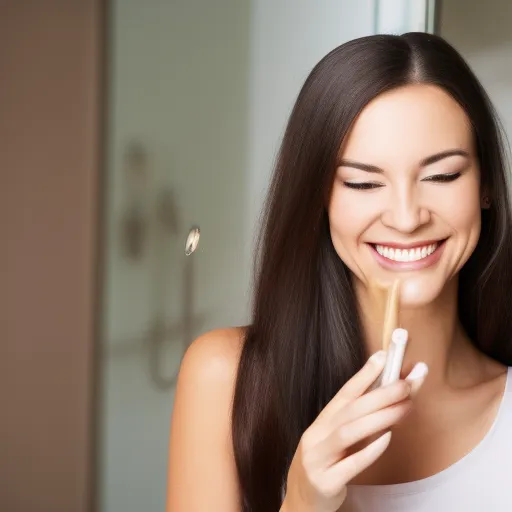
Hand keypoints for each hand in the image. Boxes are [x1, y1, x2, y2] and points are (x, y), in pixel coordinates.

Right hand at [281, 352, 427, 511]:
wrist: (301, 503)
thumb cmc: (323, 467)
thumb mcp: (334, 441)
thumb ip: (356, 423)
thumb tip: (386, 399)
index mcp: (321, 423)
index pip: (344, 393)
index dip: (364, 373)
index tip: (384, 356)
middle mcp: (316, 436)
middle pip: (350, 409)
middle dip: (381, 393)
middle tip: (407, 382)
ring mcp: (318, 459)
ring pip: (348, 432)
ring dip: (379, 416)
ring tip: (404, 405)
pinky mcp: (325, 482)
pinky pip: (349, 465)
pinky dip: (368, 451)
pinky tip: (386, 439)